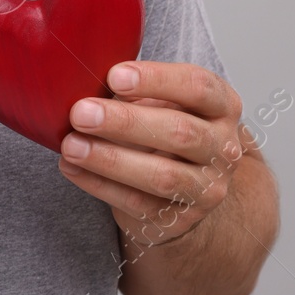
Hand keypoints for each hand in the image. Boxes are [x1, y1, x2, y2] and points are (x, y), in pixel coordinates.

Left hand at [57, 61, 246, 252]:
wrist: (185, 183)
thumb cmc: (165, 126)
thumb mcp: (162, 99)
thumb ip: (135, 89)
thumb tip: (84, 80)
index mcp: (222, 106)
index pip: (198, 86)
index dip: (156, 79)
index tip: (114, 76)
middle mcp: (223, 148)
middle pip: (180, 131)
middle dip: (125, 122)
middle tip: (80, 113)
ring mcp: (207, 188)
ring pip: (162, 175)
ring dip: (110, 159)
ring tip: (71, 145)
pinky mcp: (181, 218)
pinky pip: (137, 203)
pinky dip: (99, 184)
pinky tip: (72, 167)